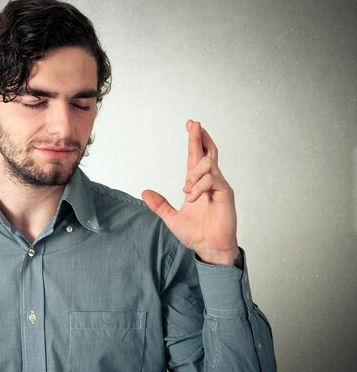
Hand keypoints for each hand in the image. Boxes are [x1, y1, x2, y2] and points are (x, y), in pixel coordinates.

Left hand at [142, 120, 238, 264]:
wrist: (209, 248)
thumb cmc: (197, 233)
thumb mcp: (171, 217)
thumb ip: (159, 205)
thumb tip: (145, 193)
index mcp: (198, 185)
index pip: (197, 158)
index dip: (195, 141)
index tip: (191, 125)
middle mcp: (210, 182)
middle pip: (207, 152)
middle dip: (199, 137)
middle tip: (193, 124)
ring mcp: (219, 186)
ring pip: (207, 165)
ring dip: (193, 175)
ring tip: (186, 192)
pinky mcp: (225, 193)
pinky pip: (212, 179)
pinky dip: (199, 186)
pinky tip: (193, 198)